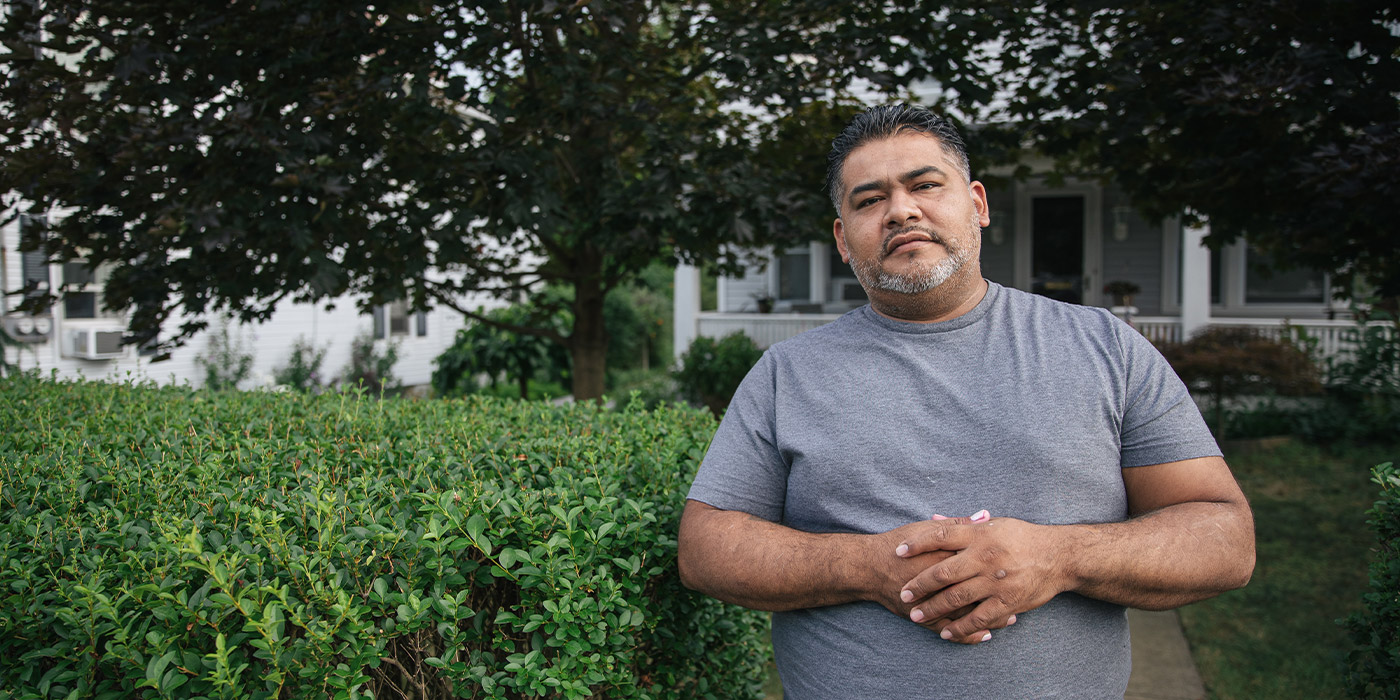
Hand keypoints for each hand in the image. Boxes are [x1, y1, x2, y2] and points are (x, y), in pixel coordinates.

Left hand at [893, 515, 1073, 641]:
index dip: (917, 544)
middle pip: (943, 572)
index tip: (898, 551)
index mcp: (980, 535)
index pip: (940, 536)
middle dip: (919, 584)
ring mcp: (996, 582)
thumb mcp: (993, 524)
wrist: (1058, 556)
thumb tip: (933, 519)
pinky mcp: (1008, 602)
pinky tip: (946, 632)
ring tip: (916, 615)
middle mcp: (985, 557)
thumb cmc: (1022, 538)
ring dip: (934, 609)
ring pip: (957, 598)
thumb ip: (963, 525)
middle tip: (903, 594)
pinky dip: (960, 627)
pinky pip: (979, 618)